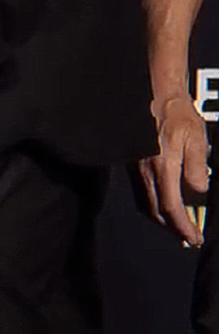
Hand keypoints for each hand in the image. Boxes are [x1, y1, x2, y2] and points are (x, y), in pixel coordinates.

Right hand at [140, 93, 210, 245]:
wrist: (155, 94)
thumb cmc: (177, 113)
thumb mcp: (196, 138)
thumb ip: (197, 166)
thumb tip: (199, 191)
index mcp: (163, 165)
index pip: (171, 206)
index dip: (183, 227)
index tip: (194, 238)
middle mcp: (146, 170)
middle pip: (156, 211)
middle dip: (172, 229)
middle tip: (188, 239)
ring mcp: (137, 168)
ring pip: (146, 204)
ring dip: (162, 220)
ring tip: (178, 228)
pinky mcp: (134, 164)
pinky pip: (141, 193)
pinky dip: (153, 206)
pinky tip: (163, 207)